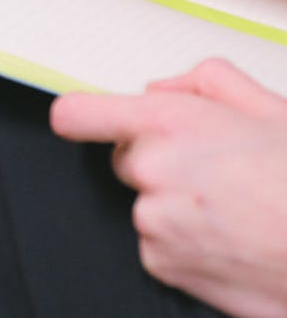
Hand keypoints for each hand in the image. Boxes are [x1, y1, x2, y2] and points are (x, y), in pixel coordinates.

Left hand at [51, 59, 286, 316]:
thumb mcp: (270, 108)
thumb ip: (205, 82)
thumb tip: (163, 87)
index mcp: (169, 123)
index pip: (78, 114)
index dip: (84, 116)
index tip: (87, 119)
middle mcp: (151, 171)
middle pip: (125, 159)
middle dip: (160, 161)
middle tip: (218, 170)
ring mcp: (153, 221)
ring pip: (148, 204)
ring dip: (178, 206)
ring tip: (238, 209)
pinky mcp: (163, 264)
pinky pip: (160, 245)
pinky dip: (188, 244)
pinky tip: (233, 239)